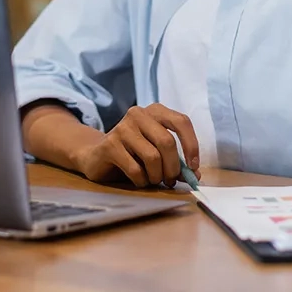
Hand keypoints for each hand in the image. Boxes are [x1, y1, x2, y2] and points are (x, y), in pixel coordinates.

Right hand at [76, 103, 200, 187]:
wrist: (96, 155)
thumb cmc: (133, 153)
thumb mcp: (157, 153)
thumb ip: (176, 161)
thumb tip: (195, 175)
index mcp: (155, 111)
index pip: (181, 121)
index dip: (192, 145)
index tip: (193, 166)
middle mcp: (138, 114)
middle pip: (167, 142)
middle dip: (173, 167)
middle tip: (171, 181)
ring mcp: (122, 128)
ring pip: (152, 157)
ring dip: (157, 176)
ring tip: (153, 180)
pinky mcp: (110, 145)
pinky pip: (135, 169)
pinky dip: (141, 181)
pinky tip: (139, 180)